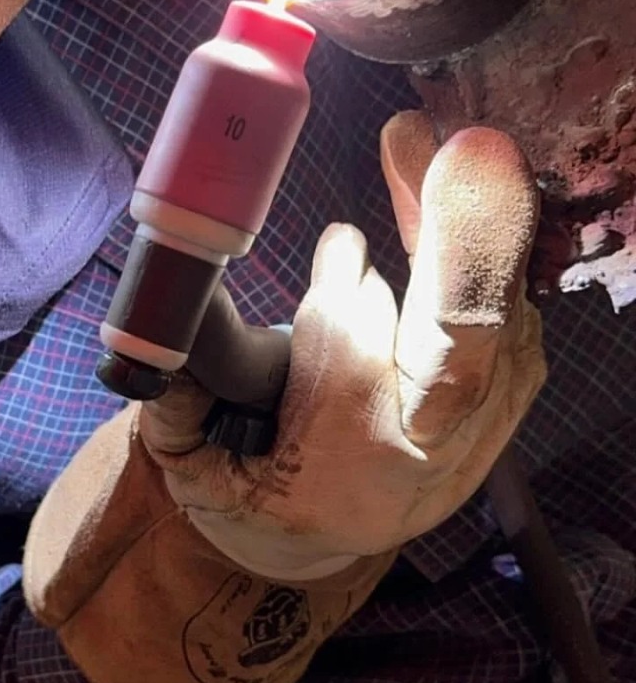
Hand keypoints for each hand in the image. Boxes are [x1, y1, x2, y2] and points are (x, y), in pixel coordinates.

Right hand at [142, 113, 546, 581]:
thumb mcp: (190, 467)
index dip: (343, 298)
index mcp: (341, 478)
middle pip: (463, 355)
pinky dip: (490, 251)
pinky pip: (514, 318)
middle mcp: (423, 460)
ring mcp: (476, 434)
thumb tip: (168, 330)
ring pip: (497, 322)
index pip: (353, 375)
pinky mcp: (504, 402)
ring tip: (434, 145)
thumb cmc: (248, 490)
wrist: (321, 537)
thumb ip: (175, 403)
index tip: (338, 240)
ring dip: (472, 227)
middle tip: (463, 153)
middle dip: (466, 251)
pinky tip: (450, 185)